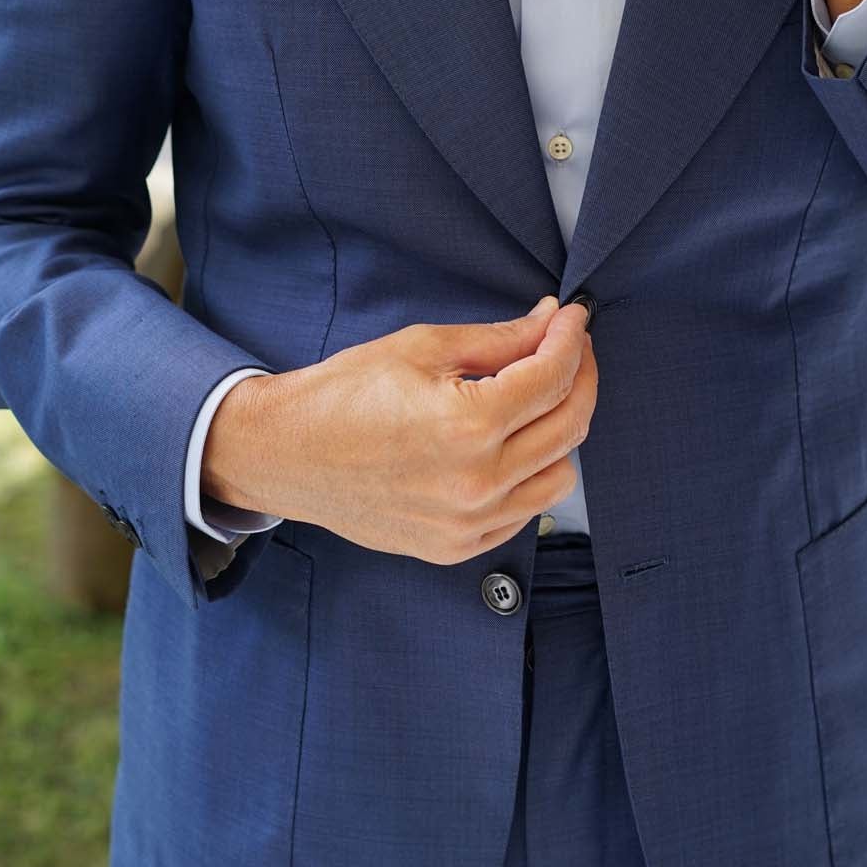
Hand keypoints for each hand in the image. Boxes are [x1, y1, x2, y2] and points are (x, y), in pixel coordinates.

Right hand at [202, 296, 597, 564]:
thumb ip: (498, 339)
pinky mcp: (457, 547)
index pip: (552, 377)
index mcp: (468, 426)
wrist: (286, 454)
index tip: (573, 319)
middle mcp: (476, 482)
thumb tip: (549, 322)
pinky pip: (524, 511)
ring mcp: (468, 523)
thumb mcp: (422, 348)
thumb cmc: (342, 396)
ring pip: (559, 476)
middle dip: (580, 377)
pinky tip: (511, 445)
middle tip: (568, 349)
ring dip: (560, 431)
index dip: (571, 339)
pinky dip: (531, 475)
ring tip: (537, 399)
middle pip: (569, 426)